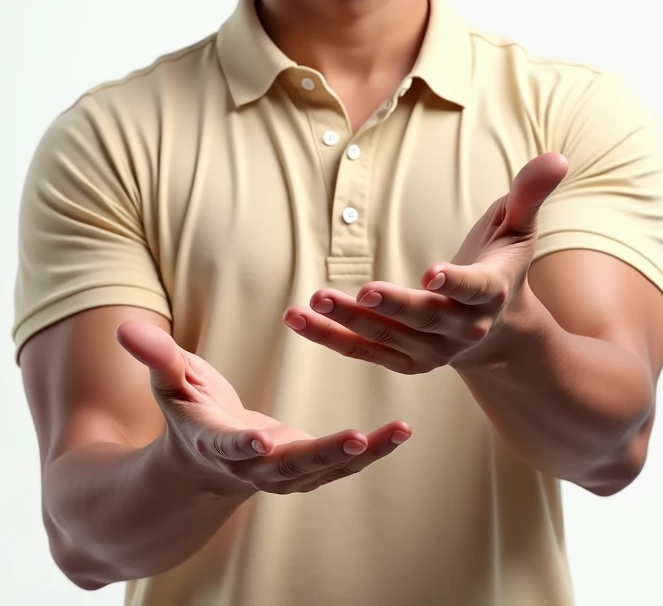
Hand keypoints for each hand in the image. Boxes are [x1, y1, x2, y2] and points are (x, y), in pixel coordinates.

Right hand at [116, 321, 411, 495]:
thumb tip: (124, 327)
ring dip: (363, 455)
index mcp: (215, 442)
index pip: (228, 445)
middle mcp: (253, 466)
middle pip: (289, 466)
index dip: (242, 444)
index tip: (260, 439)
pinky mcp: (306, 469)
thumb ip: (155, 355)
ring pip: (325, 469)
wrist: (202, 466)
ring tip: (399, 431)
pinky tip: (401, 431)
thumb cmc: (186, 414)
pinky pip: (341, 464)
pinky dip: (371, 451)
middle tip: (356, 438)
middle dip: (323, 454)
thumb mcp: (170, 381)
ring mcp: (282, 473)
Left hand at [283, 152, 567, 373]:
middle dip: (392, 306)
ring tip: (311, 301)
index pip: (474, 288)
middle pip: (424, 318)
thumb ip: (530, 194)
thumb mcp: (520, 230)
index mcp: (490, 293)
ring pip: (386, 338)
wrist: (500, 334)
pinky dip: (331, 337)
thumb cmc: (504, 267)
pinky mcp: (404, 360)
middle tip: (361, 291)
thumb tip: (558, 156)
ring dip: (347, 322)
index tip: (434, 273)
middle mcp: (460, 329)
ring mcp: (431, 350)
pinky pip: (363, 351)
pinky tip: (298, 317)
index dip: (455, 281)